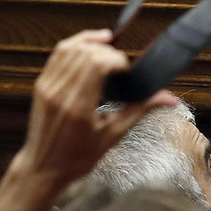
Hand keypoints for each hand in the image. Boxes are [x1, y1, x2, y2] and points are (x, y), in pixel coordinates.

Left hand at [17, 30, 176, 187]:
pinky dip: (75, 44)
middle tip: (119, 65)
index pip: (97, 64)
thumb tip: (169, 99)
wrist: (43, 168)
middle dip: (108, 52)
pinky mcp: (41, 84)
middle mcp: (60, 92)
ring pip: (69, 48)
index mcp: (78, 107)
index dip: (117, 60)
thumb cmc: (79, 157)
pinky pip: (57, 54)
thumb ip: (139, 110)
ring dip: (91, 42)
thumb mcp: (113, 135)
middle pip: (86, 53)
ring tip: (109, 43)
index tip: (127, 71)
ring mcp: (47, 86)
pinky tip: (90, 45)